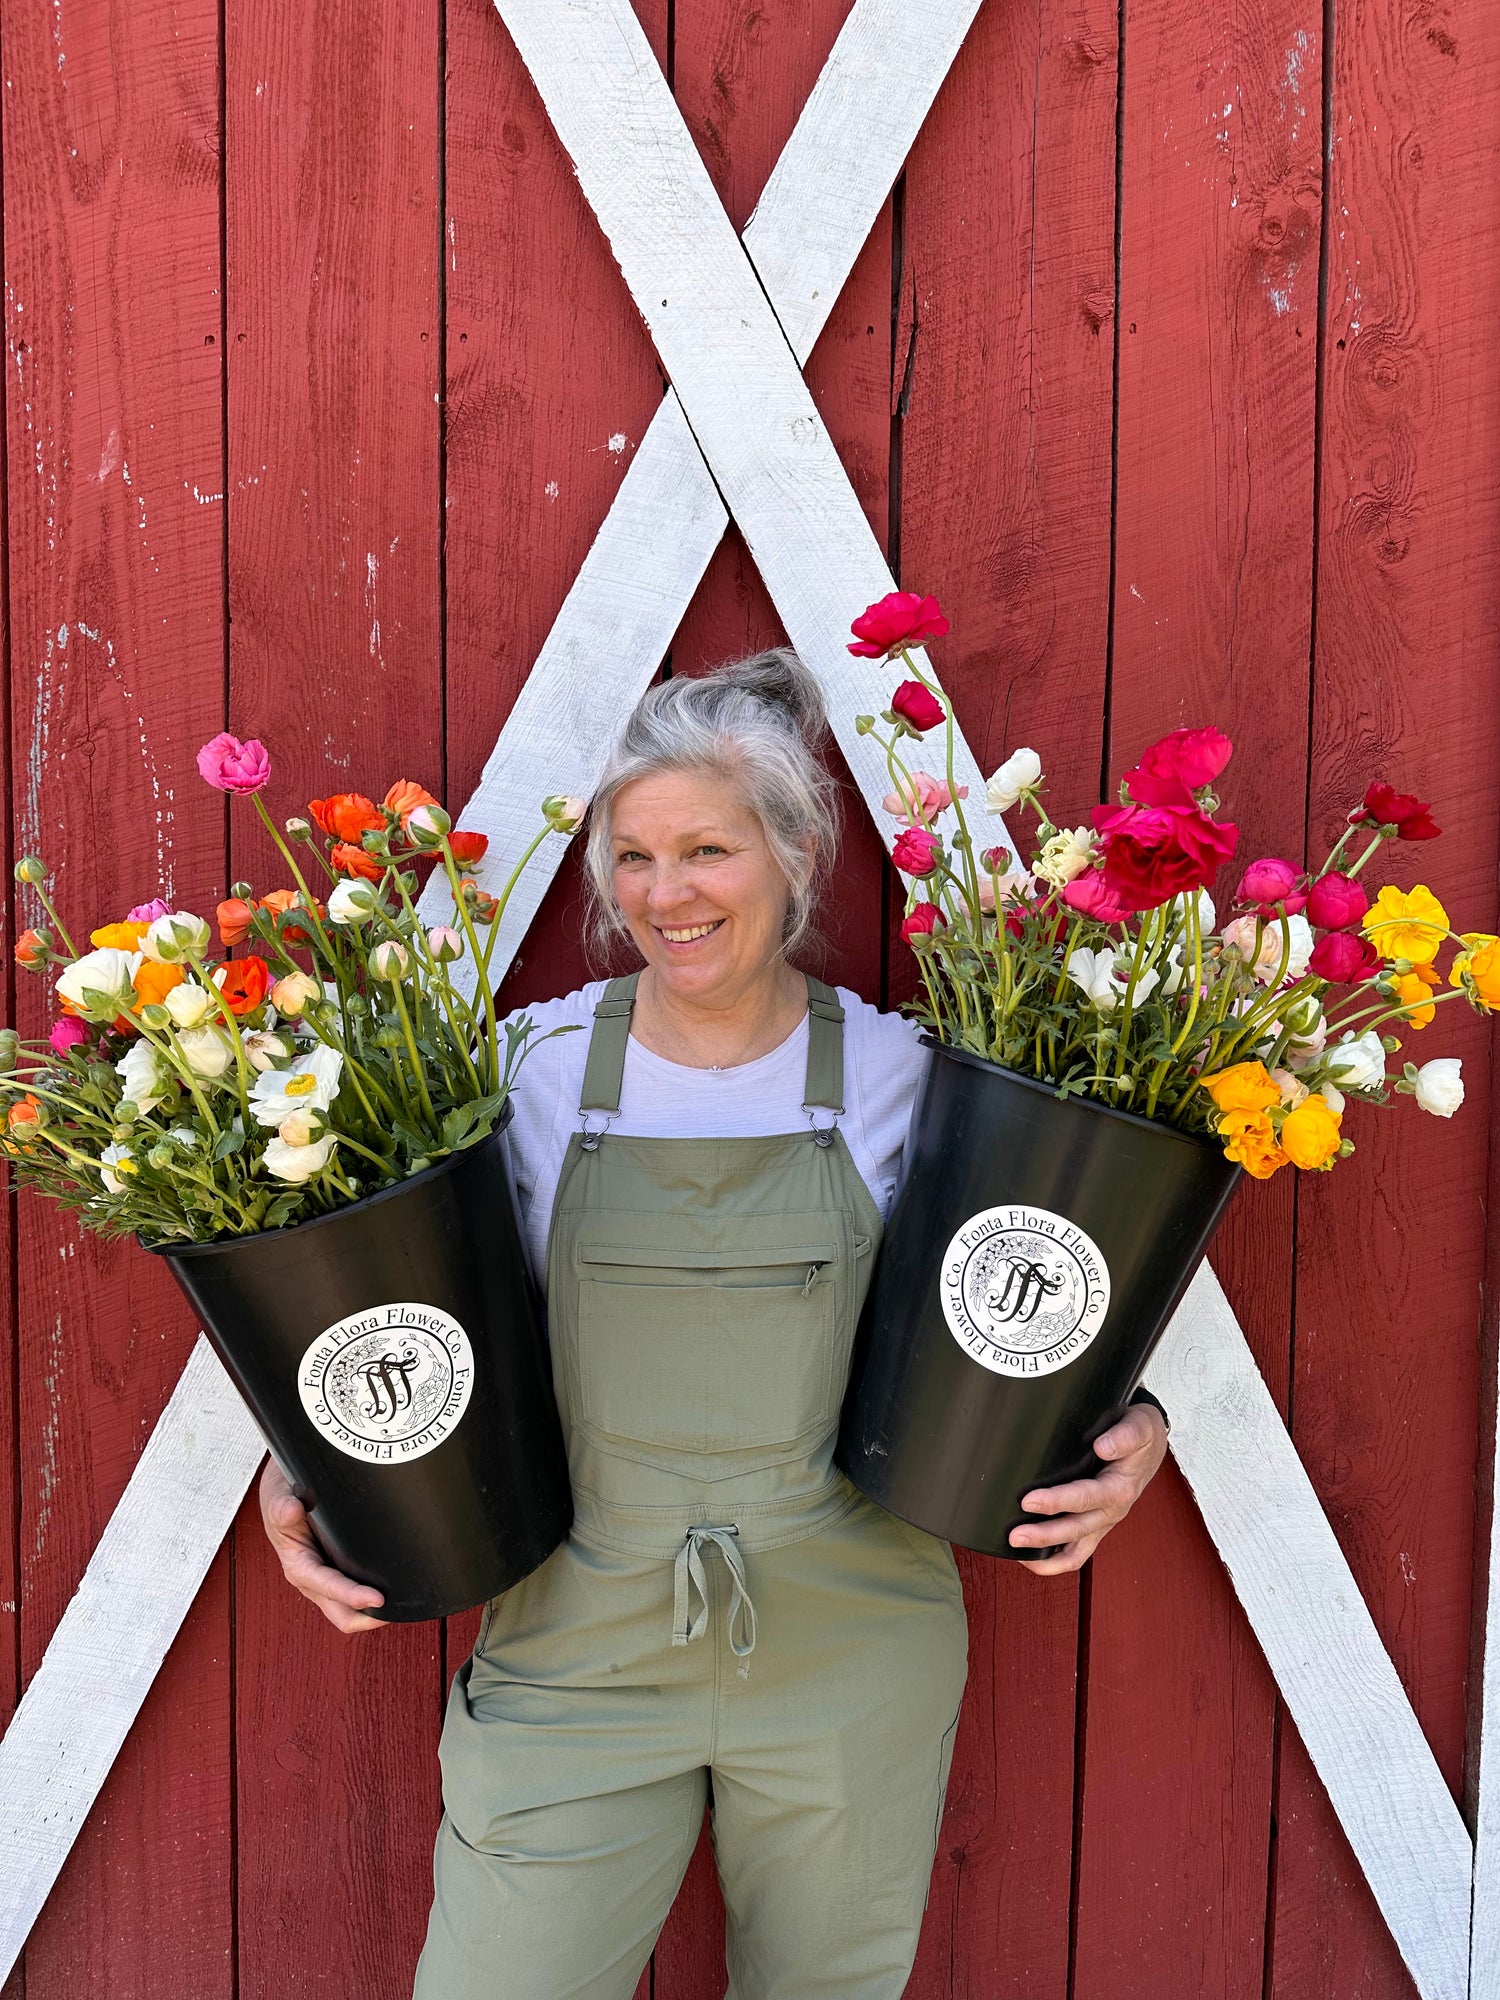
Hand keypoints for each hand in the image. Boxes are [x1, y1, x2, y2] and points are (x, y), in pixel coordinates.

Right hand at [258, 1456, 385, 1632]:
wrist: (284, 1491)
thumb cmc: (282, 1497)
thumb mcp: (278, 1499)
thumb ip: (282, 1507)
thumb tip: (291, 1509)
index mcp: (299, 1567)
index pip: (328, 1589)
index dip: (352, 1596)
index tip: (377, 1598)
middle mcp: (313, 1580)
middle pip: (343, 1614)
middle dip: (368, 1618)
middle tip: (400, 1609)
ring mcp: (327, 1580)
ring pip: (352, 1610)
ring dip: (374, 1612)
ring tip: (403, 1603)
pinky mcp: (338, 1572)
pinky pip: (357, 1595)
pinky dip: (373, 1599)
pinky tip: (395, 1587)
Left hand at [1008, 1402, 1168, 1575]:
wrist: (1150, 1446)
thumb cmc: (1141, 1435)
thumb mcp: (1141, 1427)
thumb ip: (1126, 1436)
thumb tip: (1103, 1447)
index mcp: (1119, 1488)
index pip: (1085, 1498)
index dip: (1056, 1502)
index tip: (1029, 1500)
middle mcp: (1111, 1512)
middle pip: (1076, 1531)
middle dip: (1043, 1536)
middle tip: (1014, 1535)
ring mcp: (1102, 1523)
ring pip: (1075, 1553)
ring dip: (1045, 1556)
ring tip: (1015, 1552)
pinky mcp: (1094, 1528)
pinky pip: (1074, 1554)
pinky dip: (1052, 1561)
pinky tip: (1028, 1557)